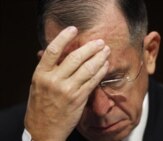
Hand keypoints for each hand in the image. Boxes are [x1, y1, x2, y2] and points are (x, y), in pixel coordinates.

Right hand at [24, 26, 109, 140]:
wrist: (44, 130)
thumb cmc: (40, 106)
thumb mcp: (37, 85)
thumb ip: (47, 69)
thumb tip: (54, 52)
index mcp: (41, 74)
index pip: (53, 50)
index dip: (64, 37)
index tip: (74, 29)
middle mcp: (54, 80)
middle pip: (75, 57)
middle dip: (90, 48)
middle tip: (100, 42)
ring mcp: (68, 90)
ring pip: (87, 68)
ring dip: (99, 58)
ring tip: (106, 51)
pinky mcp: (79, 98)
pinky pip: (93, 81)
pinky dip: (101, 71)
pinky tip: (105, 65)